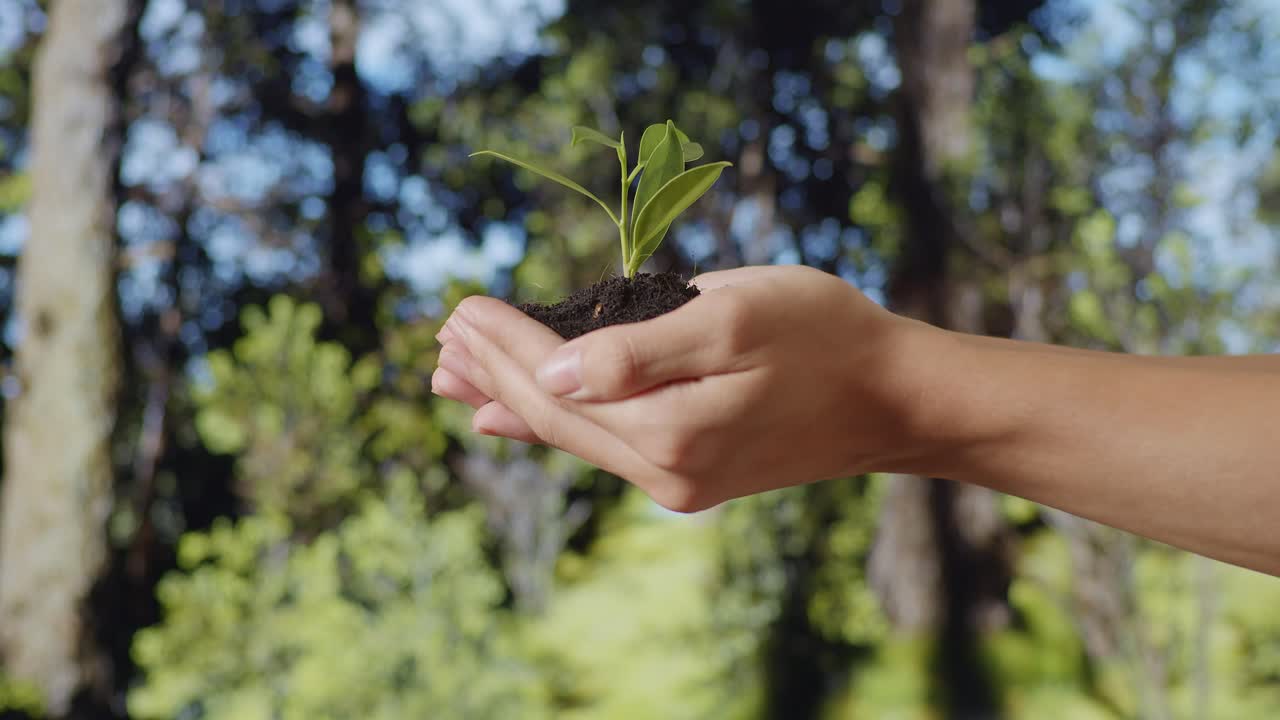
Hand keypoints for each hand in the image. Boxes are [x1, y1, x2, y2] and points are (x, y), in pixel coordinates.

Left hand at [432, 265, 933, 511]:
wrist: (893, 396)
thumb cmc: (822, 335)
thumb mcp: (731, 318)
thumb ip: (637, 352)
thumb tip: (551, 372)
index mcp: (669, 431)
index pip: (557, 386)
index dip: (504, 345)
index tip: (459, 307)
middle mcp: (664, 470)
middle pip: (555, 416)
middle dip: (493, 373)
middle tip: (439, 340)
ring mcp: (678, 479)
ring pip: (573, 434)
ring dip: (511, 399)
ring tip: (453, 378)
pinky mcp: (693, 473)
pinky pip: (603, 446)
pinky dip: (553, 423)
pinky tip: (511, 419)